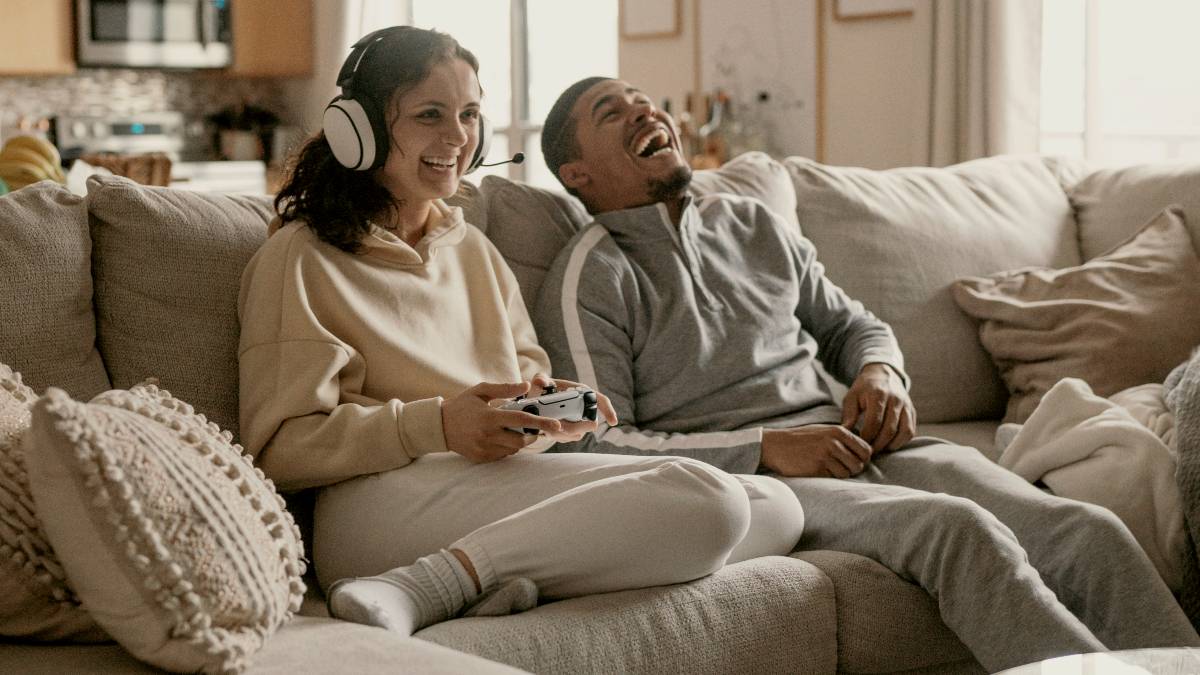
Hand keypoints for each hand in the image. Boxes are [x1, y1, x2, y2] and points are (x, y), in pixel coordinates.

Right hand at [441, 381, 564, 462]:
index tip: (557, 425)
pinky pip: (503, 455)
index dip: (541, 422)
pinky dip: (507, 447)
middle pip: (521, 439)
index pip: (521, 420)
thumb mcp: (481, 391)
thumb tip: (526, 386)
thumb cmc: (462, 405)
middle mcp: (488, 435)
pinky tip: (499, 437)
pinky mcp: (481, 458)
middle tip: (532, 427)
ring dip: (519, 440)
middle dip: (531, 434)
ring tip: (512, 430)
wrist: (438, 426)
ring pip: (514, 449)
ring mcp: (484, 449)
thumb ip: (504, 389)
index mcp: (489, 417)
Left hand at [529, 374, 618, 441]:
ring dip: (563, 433)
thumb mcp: (539, 381)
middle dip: (575, 427)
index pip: (600, 400)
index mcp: (581, 392)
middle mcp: (583, 407)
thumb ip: (540, 379)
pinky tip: (548, 431)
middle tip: (559, 427)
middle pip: (590, 423)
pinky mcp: (571, 431)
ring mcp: (578, 421)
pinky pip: (569, 438)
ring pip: (578, 433)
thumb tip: (542, 382)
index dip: (608, 410)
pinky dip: (558, 436)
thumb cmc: (542, 388)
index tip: (613, 422)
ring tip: (547, 428)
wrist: (536, 401)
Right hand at [760, 425, 872, 477]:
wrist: (776, 445)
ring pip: (847, 473)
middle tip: (841, 468)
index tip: (854, 461)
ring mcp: (826, 455)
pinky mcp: (817, 467)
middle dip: (853, 469)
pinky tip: (818, 470)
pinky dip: (828, 477)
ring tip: (827, 469)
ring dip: (840, 474)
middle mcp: (834, 442)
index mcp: (839, 431)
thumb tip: (865, 450)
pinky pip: (833, 478)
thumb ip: (843, 437)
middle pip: (859, 464)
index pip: (866, 450)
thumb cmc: (801, 439)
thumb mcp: (824, 430)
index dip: (863, 459)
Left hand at [841, 363, 915, 452]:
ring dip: (891, 445)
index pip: (874, 422)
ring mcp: (906, 405)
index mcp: (878, 394)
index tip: (858, 445)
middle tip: (868, 452)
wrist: (883, 374)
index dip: (866, 437)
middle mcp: (895, 399)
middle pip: (889, 429)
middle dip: (878, 445)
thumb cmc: (864, 388)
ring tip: (879, 449)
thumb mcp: (851, 397)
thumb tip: (845, 434)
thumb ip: (849, 415)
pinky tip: (889, 444)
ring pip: (903, 432)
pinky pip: (910, 431)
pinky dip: (901, 441)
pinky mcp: (912, 411)